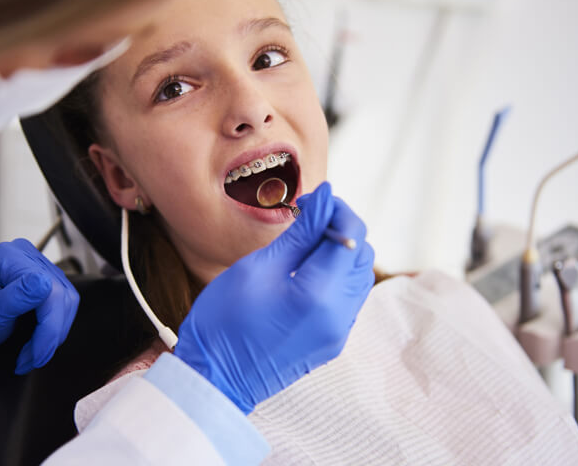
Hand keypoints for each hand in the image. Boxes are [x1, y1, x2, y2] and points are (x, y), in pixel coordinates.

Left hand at [0, 238, 79, 373]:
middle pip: (61, 296)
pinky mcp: (47, 281)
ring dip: (54, 334)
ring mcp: (38, 267)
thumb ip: (18, 295)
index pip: (49, 290)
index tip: (36, 354)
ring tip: (33, 354)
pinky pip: (65, 304)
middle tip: (34, 359)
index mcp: (10, 256)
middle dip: (51, 334)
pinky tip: (40, 342)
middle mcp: (26, 255)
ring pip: (67, 302)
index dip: (49, 326)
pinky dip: (55, 328)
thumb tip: (45, 282)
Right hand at [174, 182, 374, 412]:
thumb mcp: (259, 267)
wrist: (215, 378)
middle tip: (305, 220)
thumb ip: (301, 233)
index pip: (352, 234)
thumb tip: (327, 198)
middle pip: (362, 254)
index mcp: (321, 293)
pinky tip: (306, 272)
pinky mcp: (332, 340)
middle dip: (340, 228)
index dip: (335, 209)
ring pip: (359, 275)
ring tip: (304, 246)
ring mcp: (338, 331)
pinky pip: (349, 298)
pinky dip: (336, 276)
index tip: (308, 202)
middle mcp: (339, 314)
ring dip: (340, 252)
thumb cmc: (225, 320)